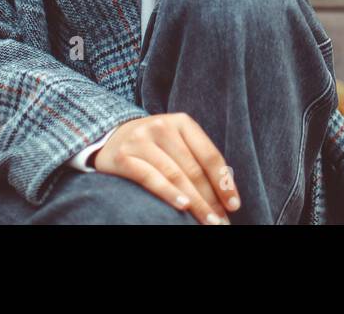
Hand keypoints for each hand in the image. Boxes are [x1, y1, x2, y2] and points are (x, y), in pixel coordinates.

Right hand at [91, 113, 239, 224]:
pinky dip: (168, 193)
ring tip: (208, 220)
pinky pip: (150, 178)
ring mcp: (141, 140)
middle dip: (211, 198)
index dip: (223, 182)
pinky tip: (183, 206)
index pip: (209, 155)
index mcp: (182, 122)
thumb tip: (225, 189)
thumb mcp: (176, 142)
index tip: (234, 204)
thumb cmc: (153, 144)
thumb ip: (197, 158)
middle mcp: (162, 127)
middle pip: (193, 169)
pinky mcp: (124, 157)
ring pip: (175, 175)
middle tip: (221, 220)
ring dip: (195, 202)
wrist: (110, 136)